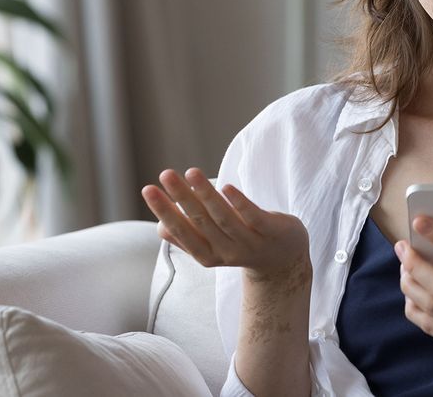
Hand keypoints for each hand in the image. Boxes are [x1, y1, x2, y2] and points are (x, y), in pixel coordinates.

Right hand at [141, 168, 310, 280]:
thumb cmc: (241, 244)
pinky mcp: (272, 231)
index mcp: (207, 255)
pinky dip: (240, 203)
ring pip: (224, 217)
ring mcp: (250, 242)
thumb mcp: (213, 245)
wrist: (284, 260)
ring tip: (190, 171)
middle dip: (180, 197)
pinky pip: (254, 217)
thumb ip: (190, 237)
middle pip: (200, 222)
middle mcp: (226, 251)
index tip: (148, 189)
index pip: (180, 232)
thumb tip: (161, 226)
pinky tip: (227, 187)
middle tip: (165, 174)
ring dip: (205, 194)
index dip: (164, 211)